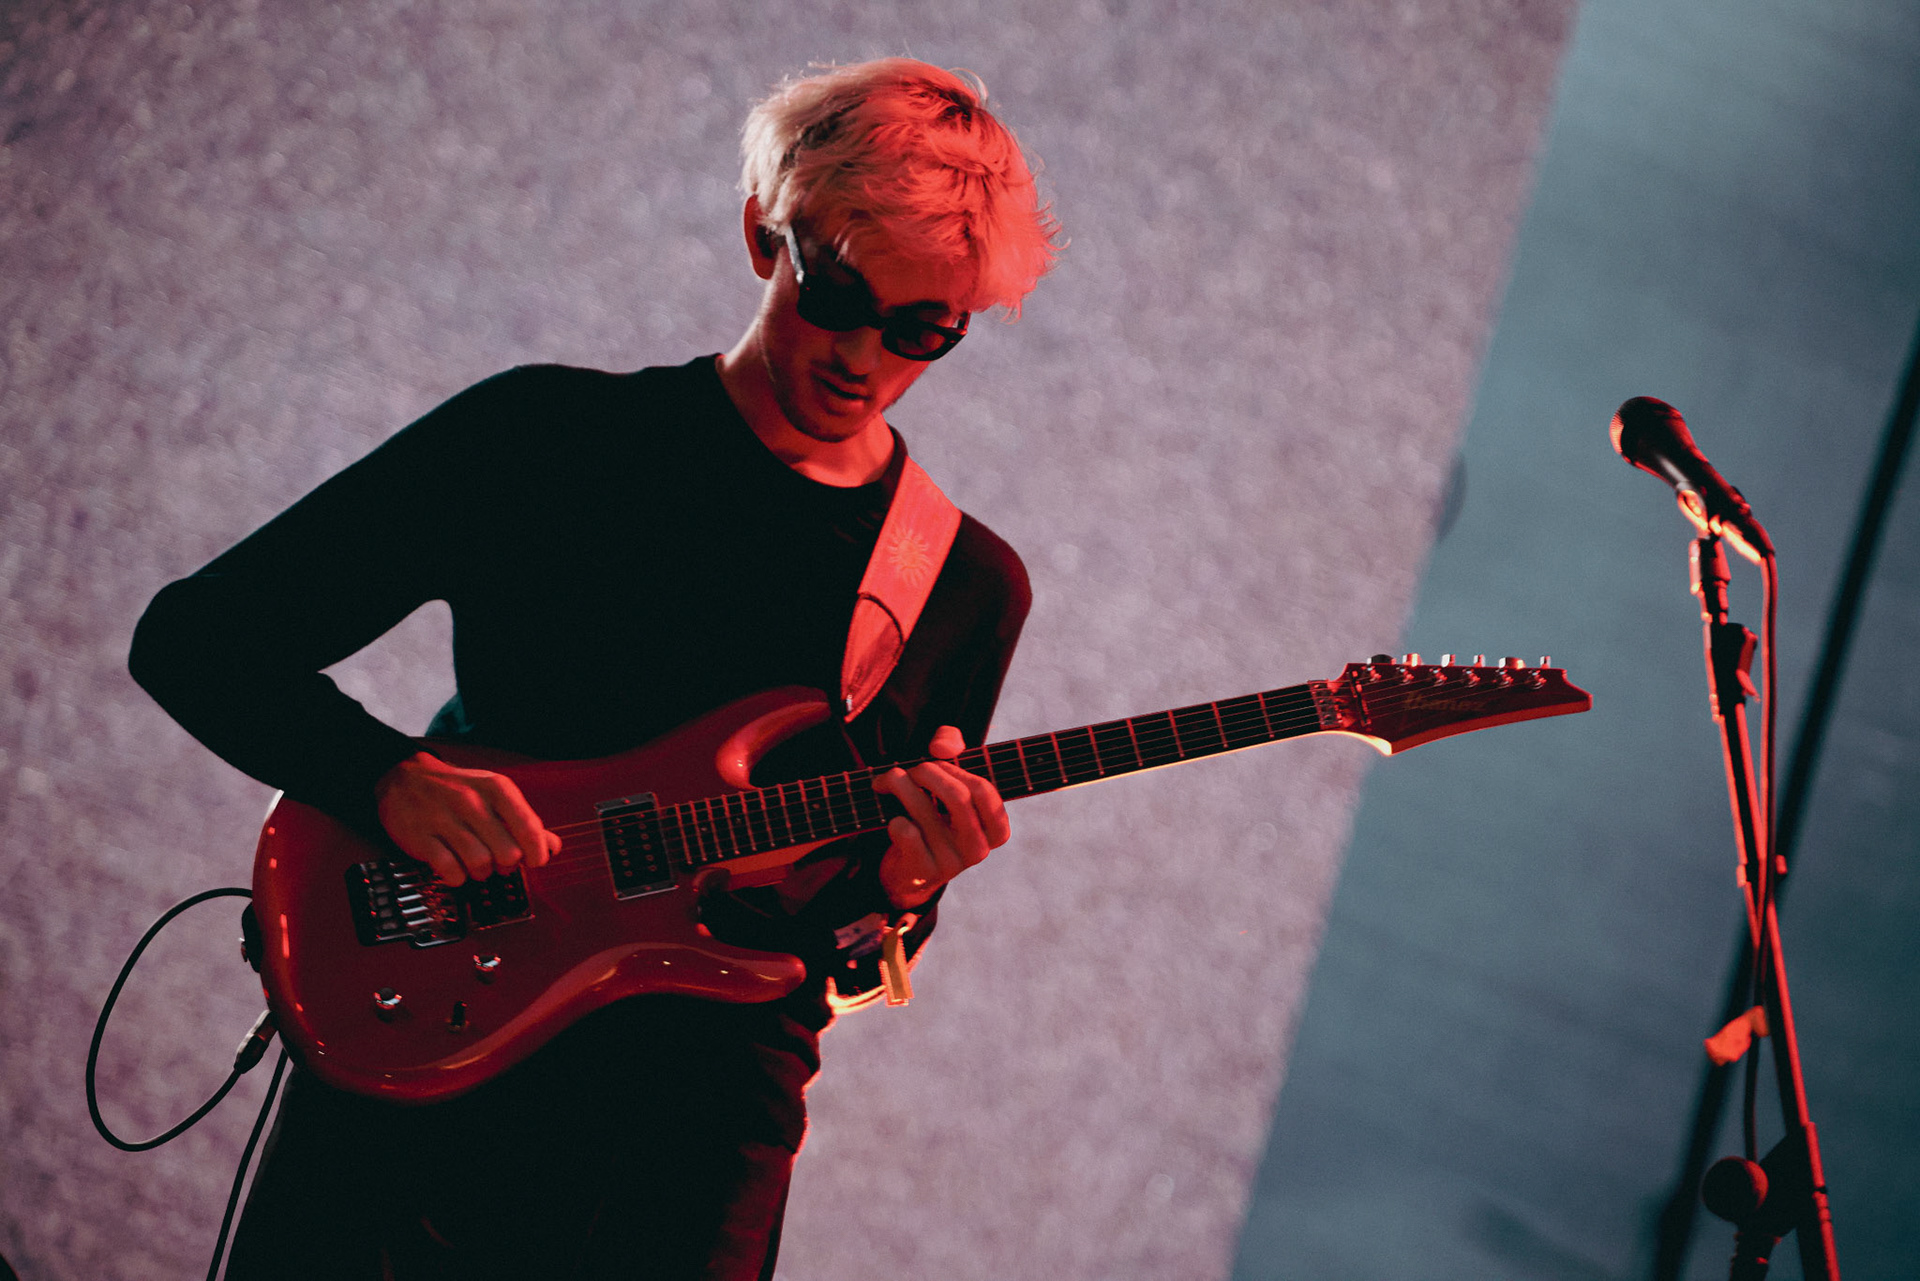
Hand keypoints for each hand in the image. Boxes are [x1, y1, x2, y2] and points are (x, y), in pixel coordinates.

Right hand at [374, 751, 559, 885]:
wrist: (405, 777)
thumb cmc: (457, 789)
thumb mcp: (494, 794)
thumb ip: (524, 821)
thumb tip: (552, 847)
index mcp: (496, 789)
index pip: (529, 828)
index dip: (537, 853)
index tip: (534, 861)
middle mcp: (472, 801)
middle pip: (507, 853)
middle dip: (508, 866)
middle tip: (500, 861)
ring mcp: (444, 819)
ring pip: (480, 864)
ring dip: (482, 873)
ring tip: (477, 864)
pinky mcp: (421, 838)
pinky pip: (450, 871)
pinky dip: (457, 877)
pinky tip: (455, 868)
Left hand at [871, 725, 1010, 908]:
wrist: (909, 868)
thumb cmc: (933, 812)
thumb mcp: (948, 776)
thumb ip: (952, 745)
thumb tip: (942, 749)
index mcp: (995, 829)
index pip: (983, 790)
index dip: (955, 768)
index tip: (936, 762)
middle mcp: (979, 849)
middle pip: (956, 797)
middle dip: (925, 772)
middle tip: (908, 770)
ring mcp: (952, 863)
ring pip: (924, 811)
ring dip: (899, 786)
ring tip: (887, 781)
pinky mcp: (924, 871)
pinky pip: (907, 834)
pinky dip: (894, 819)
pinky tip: (893, 820)